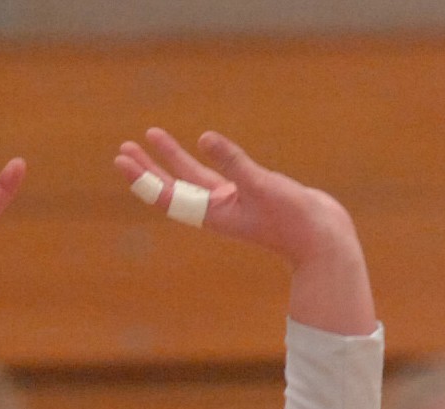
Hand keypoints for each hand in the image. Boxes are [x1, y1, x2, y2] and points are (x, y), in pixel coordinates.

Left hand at [115, 128, 374, 334]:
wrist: (322, 238)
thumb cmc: (293, 219)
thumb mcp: (261, 186)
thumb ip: (233, 162)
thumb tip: (204, 137)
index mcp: (213, 214)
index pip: (168, 196)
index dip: (144, 178)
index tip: (123, 160)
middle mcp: (216, 210)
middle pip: (172, 186)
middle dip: (147, 167)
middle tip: (123, 149)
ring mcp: (231, 202)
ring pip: (191, 177)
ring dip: (170, 158)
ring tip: (151, 135)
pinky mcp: (248, 194)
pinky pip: (215, 174)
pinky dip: (203, 159)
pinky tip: (197, 144)